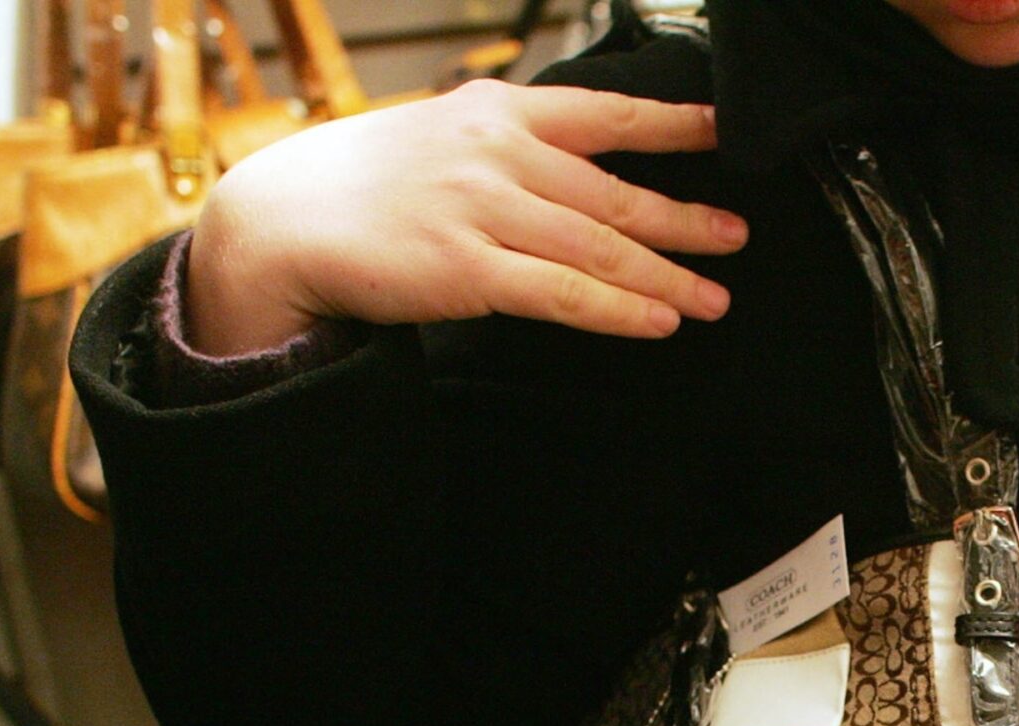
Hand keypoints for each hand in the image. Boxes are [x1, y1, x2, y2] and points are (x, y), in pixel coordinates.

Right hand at [184, 80, 746, 354]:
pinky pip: (563, 293)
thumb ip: (510, 145)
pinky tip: (656, 321)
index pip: (606, 113)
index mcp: (499, 112)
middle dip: (685, 219)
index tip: (725, 131)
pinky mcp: (469, 269)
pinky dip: (617, 308)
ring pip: (600, 246)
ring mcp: (485, 211)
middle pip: (616, 191)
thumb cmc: (364, 184)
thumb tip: (577, 166)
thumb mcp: (443, 135)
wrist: (283, 219)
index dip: (674, 124)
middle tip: (735, 238)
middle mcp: (500, 154)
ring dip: (666, 276)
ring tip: (711, 299)